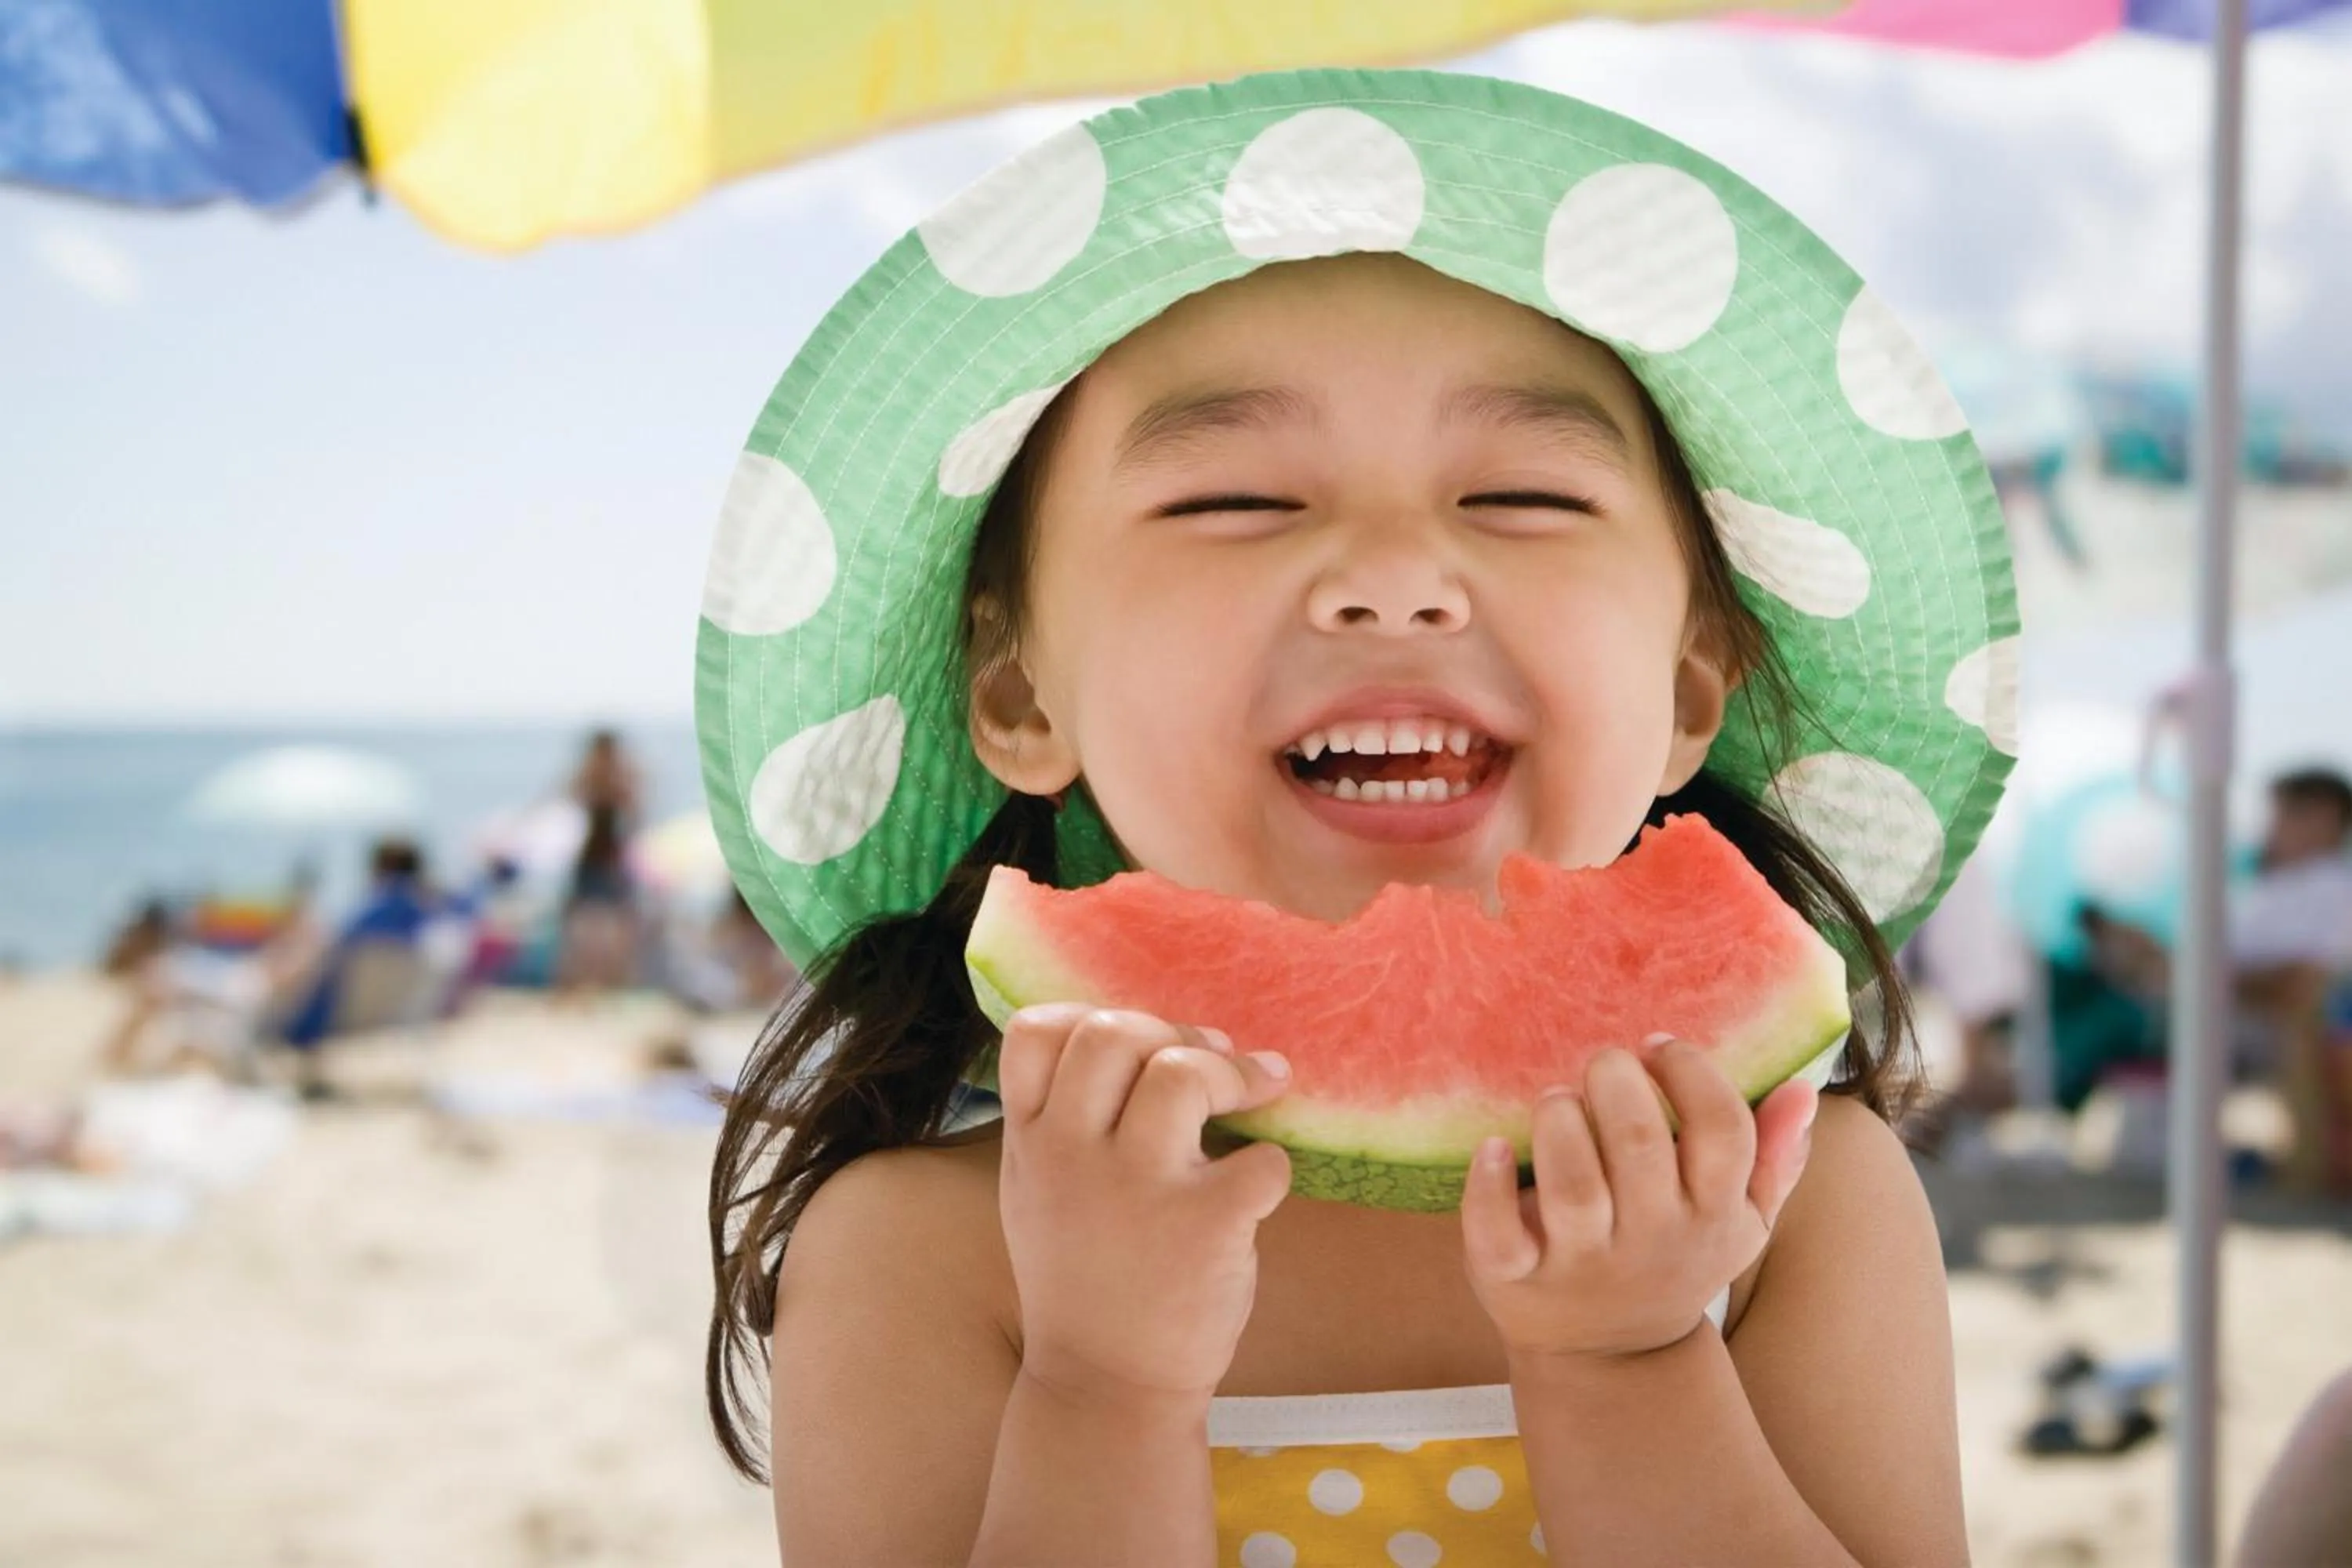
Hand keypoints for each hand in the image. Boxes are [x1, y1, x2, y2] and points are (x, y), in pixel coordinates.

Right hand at [996, 1004, 1294, 1410]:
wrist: (1106, 1389)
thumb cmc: (1084, 1280)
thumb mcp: (1038, 1194)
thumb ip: (1064, 1121)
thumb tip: (1141, 1041)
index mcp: (1031, 1143)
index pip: (1034, 1032)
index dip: (1088, 1016)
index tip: (1133, 1043)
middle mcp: (1072, 1156)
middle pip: (1113, 1032)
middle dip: (1173, 1032)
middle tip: (1208, 1060)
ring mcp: (1138, 1189)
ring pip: (1183, 1073)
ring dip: (1230, 1071)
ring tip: (1253, 1091)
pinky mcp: (1205, 1226)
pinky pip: (1261, 1159)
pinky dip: (1273, 1164)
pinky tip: (1260, 1187)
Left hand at [1460, 1041, 1817, 1361]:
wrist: (1613, 1360)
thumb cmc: (1675, 1259)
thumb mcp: (1739, 1222)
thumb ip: (1772, 1158)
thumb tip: (1801, 1090)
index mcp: (1712, 1214)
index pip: (1722, 1131)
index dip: (1691, 1074)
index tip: (1658, 1046)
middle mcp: (1652, 1238)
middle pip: (1638, 1145)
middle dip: (1616, 1083)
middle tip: (1602, 1063)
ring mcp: (1582, 1263)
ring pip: (1573, 1185)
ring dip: (1560, 1123)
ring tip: (1556, 1099)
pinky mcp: (1516, 1279)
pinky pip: (1498, 1234)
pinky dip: (1489, 1187)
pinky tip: (1491, 1147)